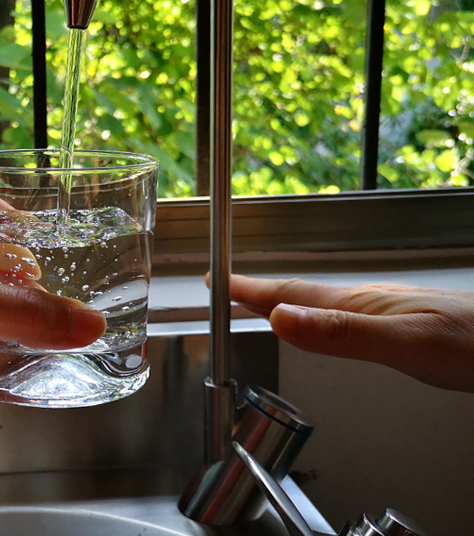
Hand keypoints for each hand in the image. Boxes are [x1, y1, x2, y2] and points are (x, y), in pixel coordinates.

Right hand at [228, 274, 473, 391]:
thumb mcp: (407, 343)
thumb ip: (343, 334)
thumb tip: (283, 320)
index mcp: (357, 304)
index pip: (290, 294)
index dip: (250, 289)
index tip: (218, 281)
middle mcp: (363, 302)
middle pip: (297, 294)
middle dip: (257, 292)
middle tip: (228, 290)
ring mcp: (379, 309)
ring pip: (317, 302)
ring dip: (282, 301)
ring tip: (261, 304)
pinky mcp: (394, 322)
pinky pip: (337, 313)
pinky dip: (312, 313)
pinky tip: (320, 321)